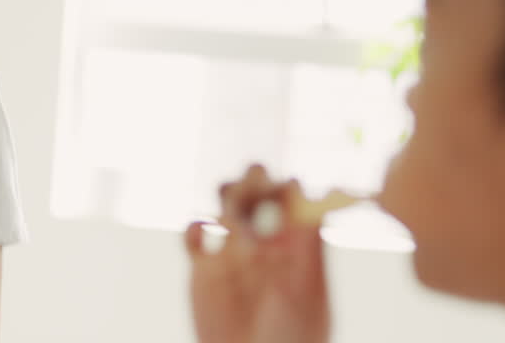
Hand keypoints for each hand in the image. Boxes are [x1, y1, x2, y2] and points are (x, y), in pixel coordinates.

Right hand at [185, 165, 330, 342]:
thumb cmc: (292, 338)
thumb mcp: (307, 293)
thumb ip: (308, 250)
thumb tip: (310, 204)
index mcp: (296, 242)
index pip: (291, 198)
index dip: (287, 186)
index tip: (285, 187)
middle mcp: (265, 239)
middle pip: (256, 192)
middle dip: (254, 180)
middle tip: (255, 178)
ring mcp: (232, 249)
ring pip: (225, 204)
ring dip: (227, 197)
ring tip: (232, 218)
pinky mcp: (203, 266)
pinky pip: (193, 234)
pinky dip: (194, 228)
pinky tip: (202, 237)